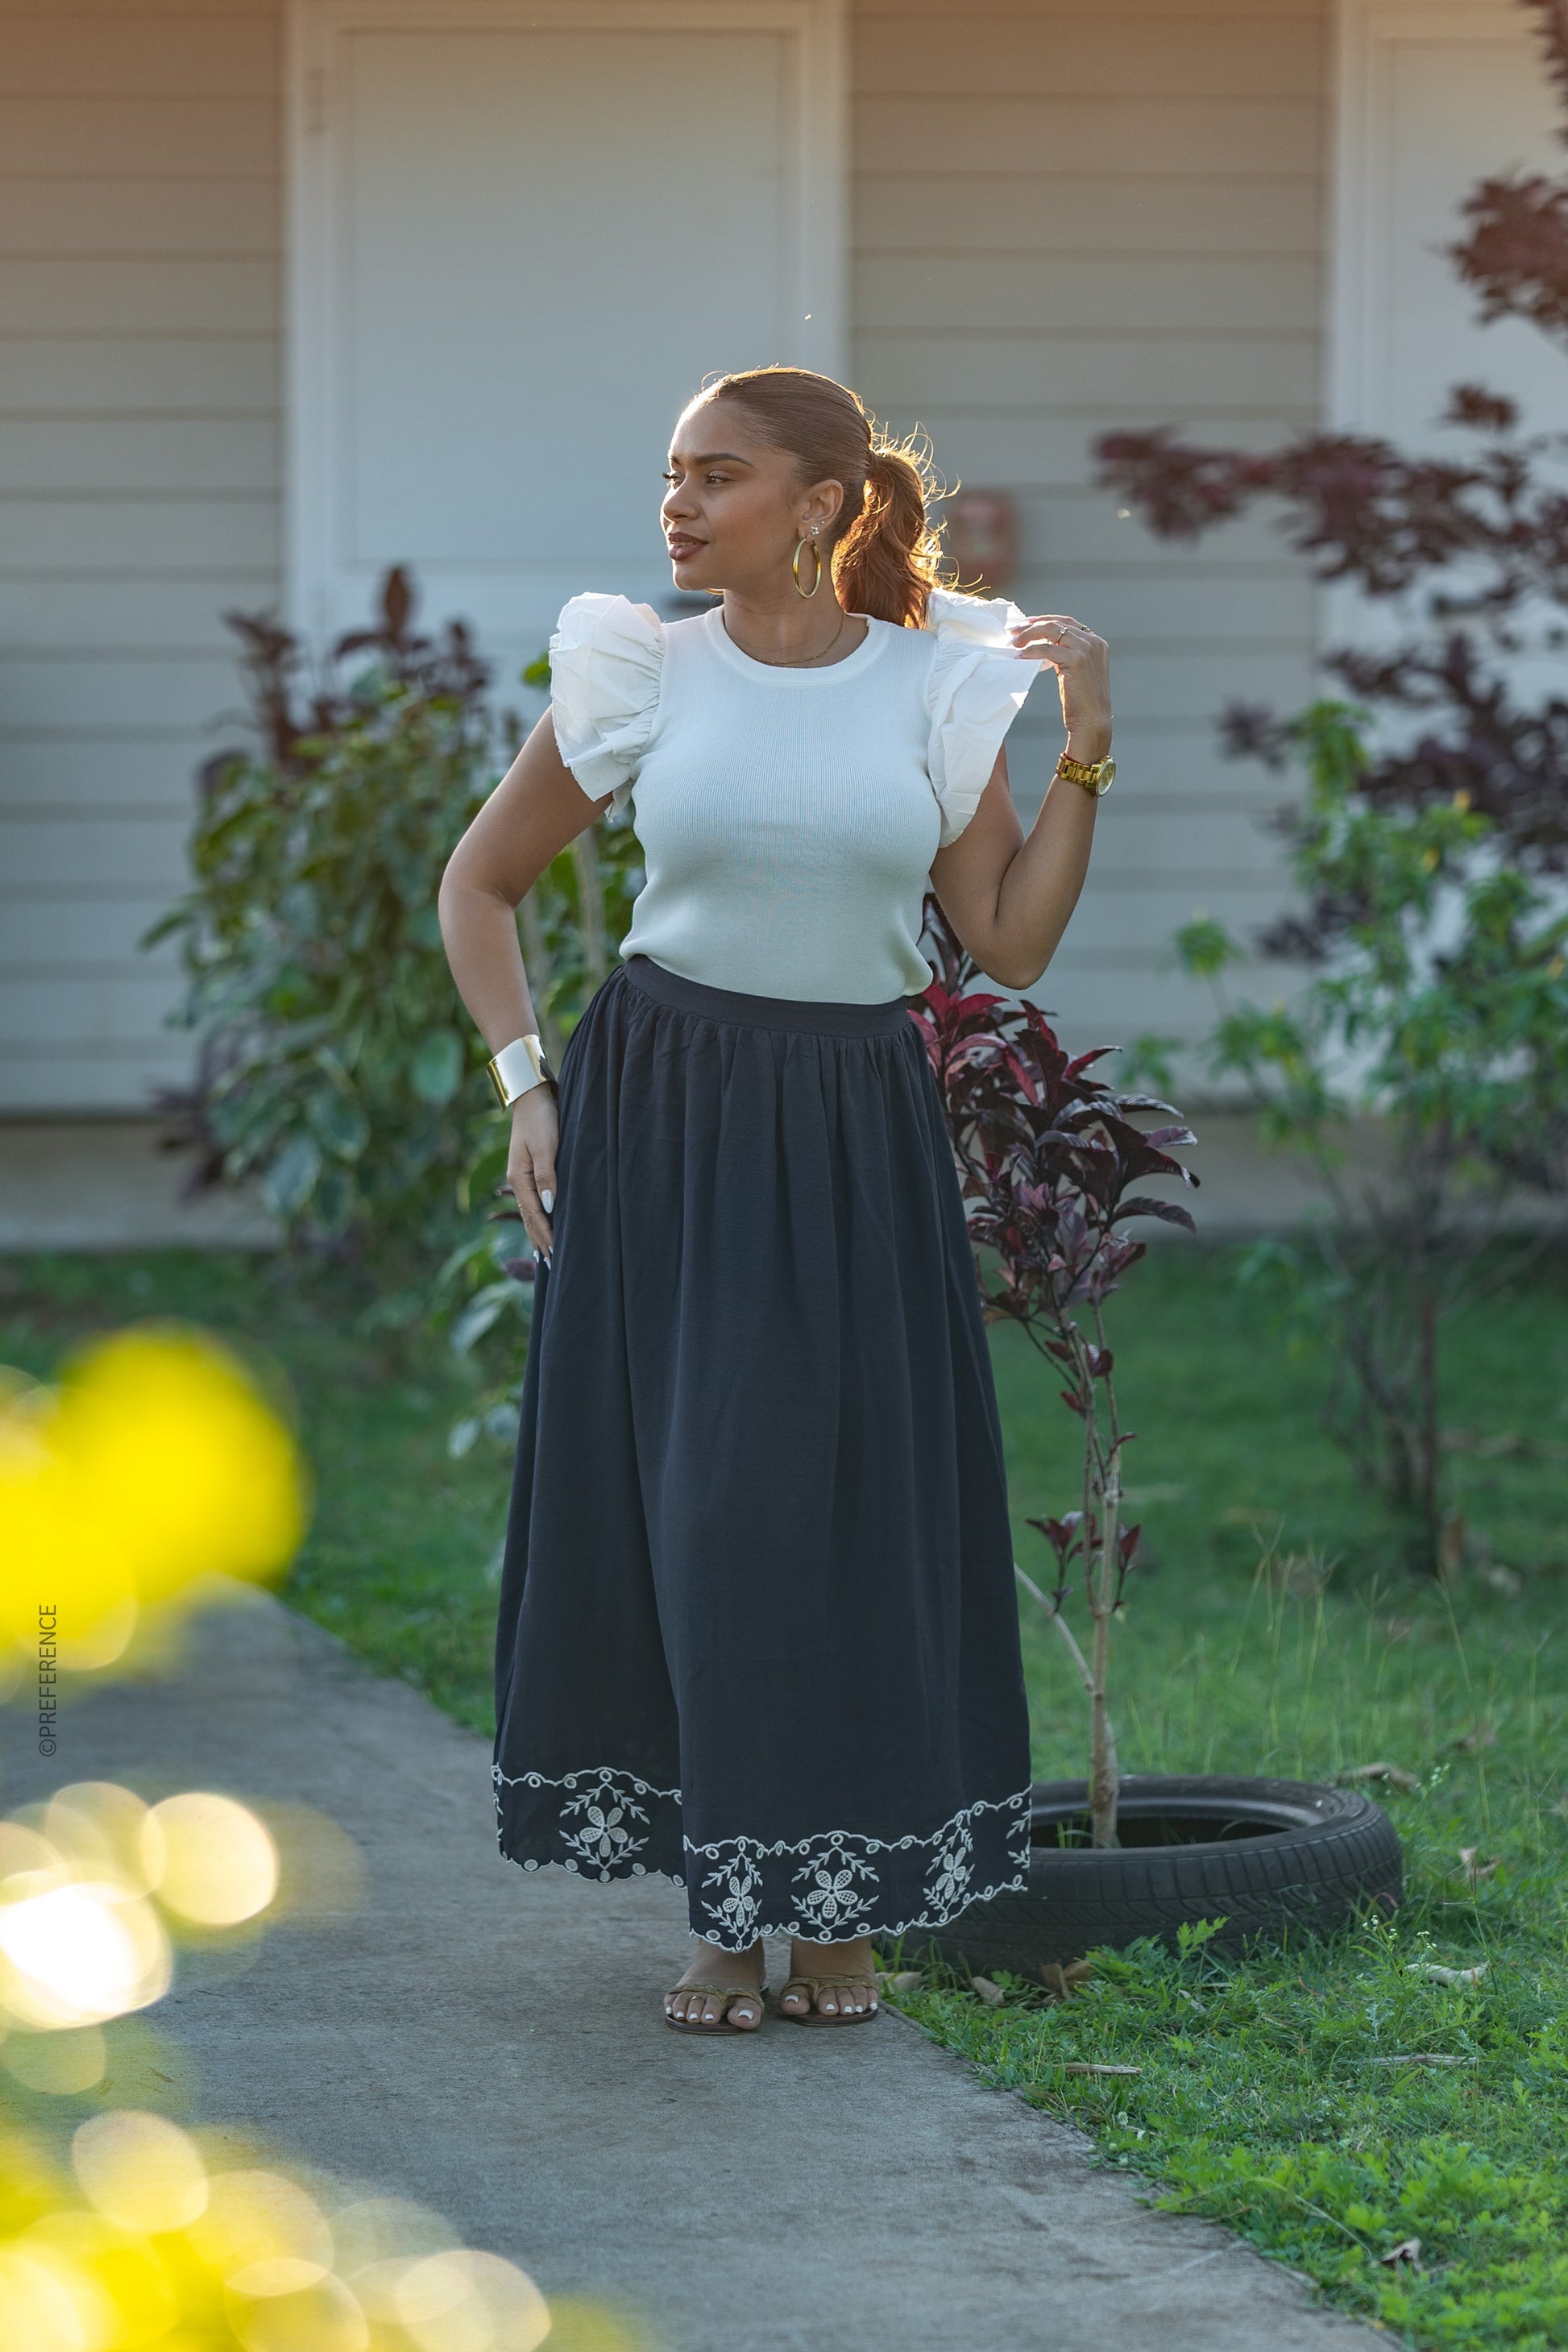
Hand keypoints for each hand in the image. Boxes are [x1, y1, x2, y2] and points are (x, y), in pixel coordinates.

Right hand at [508, 1089, 558, 1261]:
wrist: (532, 1095)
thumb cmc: (541, 1118)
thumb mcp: (546, 1146)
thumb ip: (547, 1177)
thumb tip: (549, 1206)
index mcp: (519, 1177)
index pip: (533, 1214)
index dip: (544, 1235)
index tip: (554, 1254)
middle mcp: (518, 1180)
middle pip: (528, 1217)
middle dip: (539, 1240)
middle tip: (551, 1264)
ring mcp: (521, 1175)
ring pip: (529, 1211)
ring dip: (537, 1232)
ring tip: (543, 1253)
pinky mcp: (528, 1169)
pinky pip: (532, 1200)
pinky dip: (537, 1217)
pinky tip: (541, 1224)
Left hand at [1009, 613, 1111, 765]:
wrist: (1092, 722)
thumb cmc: (1081, 702)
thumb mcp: (1073, 671)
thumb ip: (1064, 655)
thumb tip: (1041, 646)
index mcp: (1095, 643)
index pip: (1067, 622)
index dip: (1044, 620)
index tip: (1026, 624)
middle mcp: (1093, 642)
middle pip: (1058, 623)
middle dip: (1033, 624)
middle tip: (1014, 631)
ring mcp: (1087, 649)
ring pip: (1052, 631)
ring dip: (1029, 635)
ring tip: (1014, 643)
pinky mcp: (1077, 660)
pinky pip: (1048, 649)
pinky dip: (1031, 651)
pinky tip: (1020, 657)